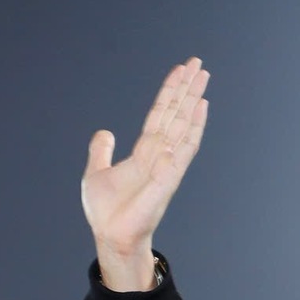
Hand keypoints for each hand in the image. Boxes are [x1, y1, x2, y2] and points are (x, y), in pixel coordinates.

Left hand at [83, 58, 209, 289]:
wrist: (111, 235)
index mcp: (144, 152)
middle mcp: (159, 153)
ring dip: (192, 98)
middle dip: (186, 88)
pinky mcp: (170, 175)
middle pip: (175, 113)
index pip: (159, 115)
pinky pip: (185, 146)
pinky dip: (194, 125)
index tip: (179, 71)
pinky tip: (201, 105)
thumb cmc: (106, 212)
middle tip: (197, 63)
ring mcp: (167, 162)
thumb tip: (104, 132)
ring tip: (202, 75)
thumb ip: (102, 151)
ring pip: (182, 122)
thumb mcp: (96, 173)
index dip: (169, 93)